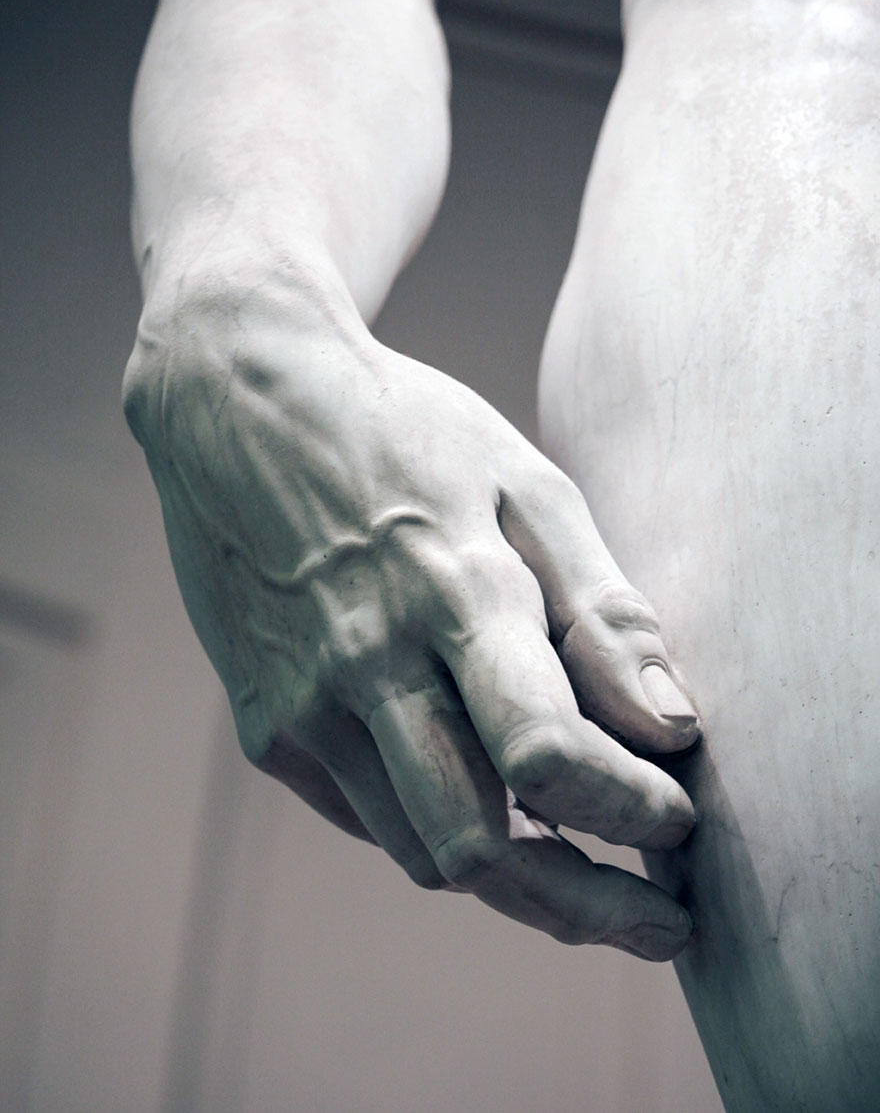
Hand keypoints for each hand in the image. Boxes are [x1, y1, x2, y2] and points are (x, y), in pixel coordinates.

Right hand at [124, 270, 700, 959]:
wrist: (240, 405)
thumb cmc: (407, 436)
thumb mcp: (525, 486)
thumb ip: (602, 611)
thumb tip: (674, 727)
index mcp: (451, 589)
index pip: (549, 753)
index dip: (631, 810)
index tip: (680, 822)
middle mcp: (365, 663)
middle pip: (481, 851)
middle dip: (586, 904)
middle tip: (658, 913)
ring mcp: (301, 704)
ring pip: (424, 854)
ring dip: (516, 876)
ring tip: (580, 854)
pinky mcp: (265, 727)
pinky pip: (370, 816)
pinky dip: (438, 820)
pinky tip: (477, 785)